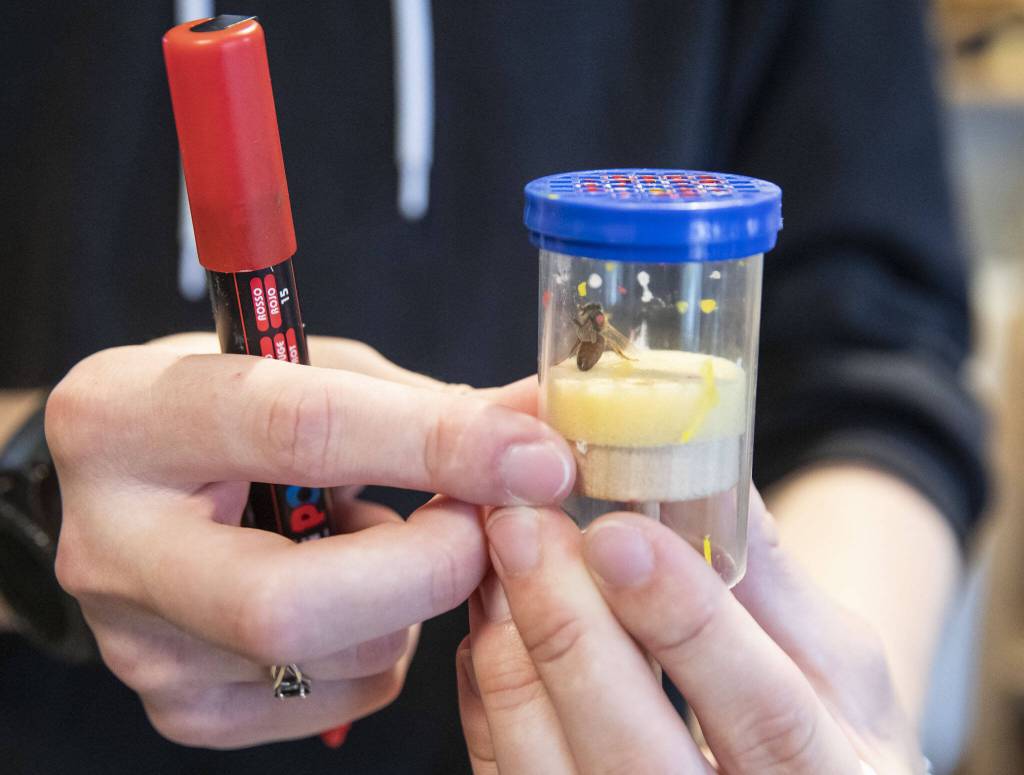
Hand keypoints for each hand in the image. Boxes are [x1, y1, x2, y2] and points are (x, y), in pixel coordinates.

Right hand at [46, 334, 572, 747]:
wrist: (137, 482)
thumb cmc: (233, 408)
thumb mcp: (310, 370)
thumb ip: (419, 401)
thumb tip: (539, 427)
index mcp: (130, 417)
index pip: (298, 432)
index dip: (436, 445)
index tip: (535, 458)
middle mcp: (113, 546)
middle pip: (289, 605)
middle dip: (425, 569)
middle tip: (479, 524)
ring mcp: (139, 646)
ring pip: (327, 663)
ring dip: (406, 603)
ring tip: (383, 539)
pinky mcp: (179, 707)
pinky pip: (329, 700)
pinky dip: (380, 646)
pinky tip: (351, 590)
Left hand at [457, 490, 923, 773]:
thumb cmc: (825, 735)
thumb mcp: (836, 662)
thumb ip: (773, 576)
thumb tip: (704, 465)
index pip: (765, 712)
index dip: (687, 622)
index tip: (619, 535)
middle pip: (635, 753)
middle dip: (570, 631)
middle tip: (525, 527)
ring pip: (550, 769)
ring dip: (512, 651)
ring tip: (498, 553)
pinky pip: (507, 772)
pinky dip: (491, 690)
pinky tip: (493, 612)